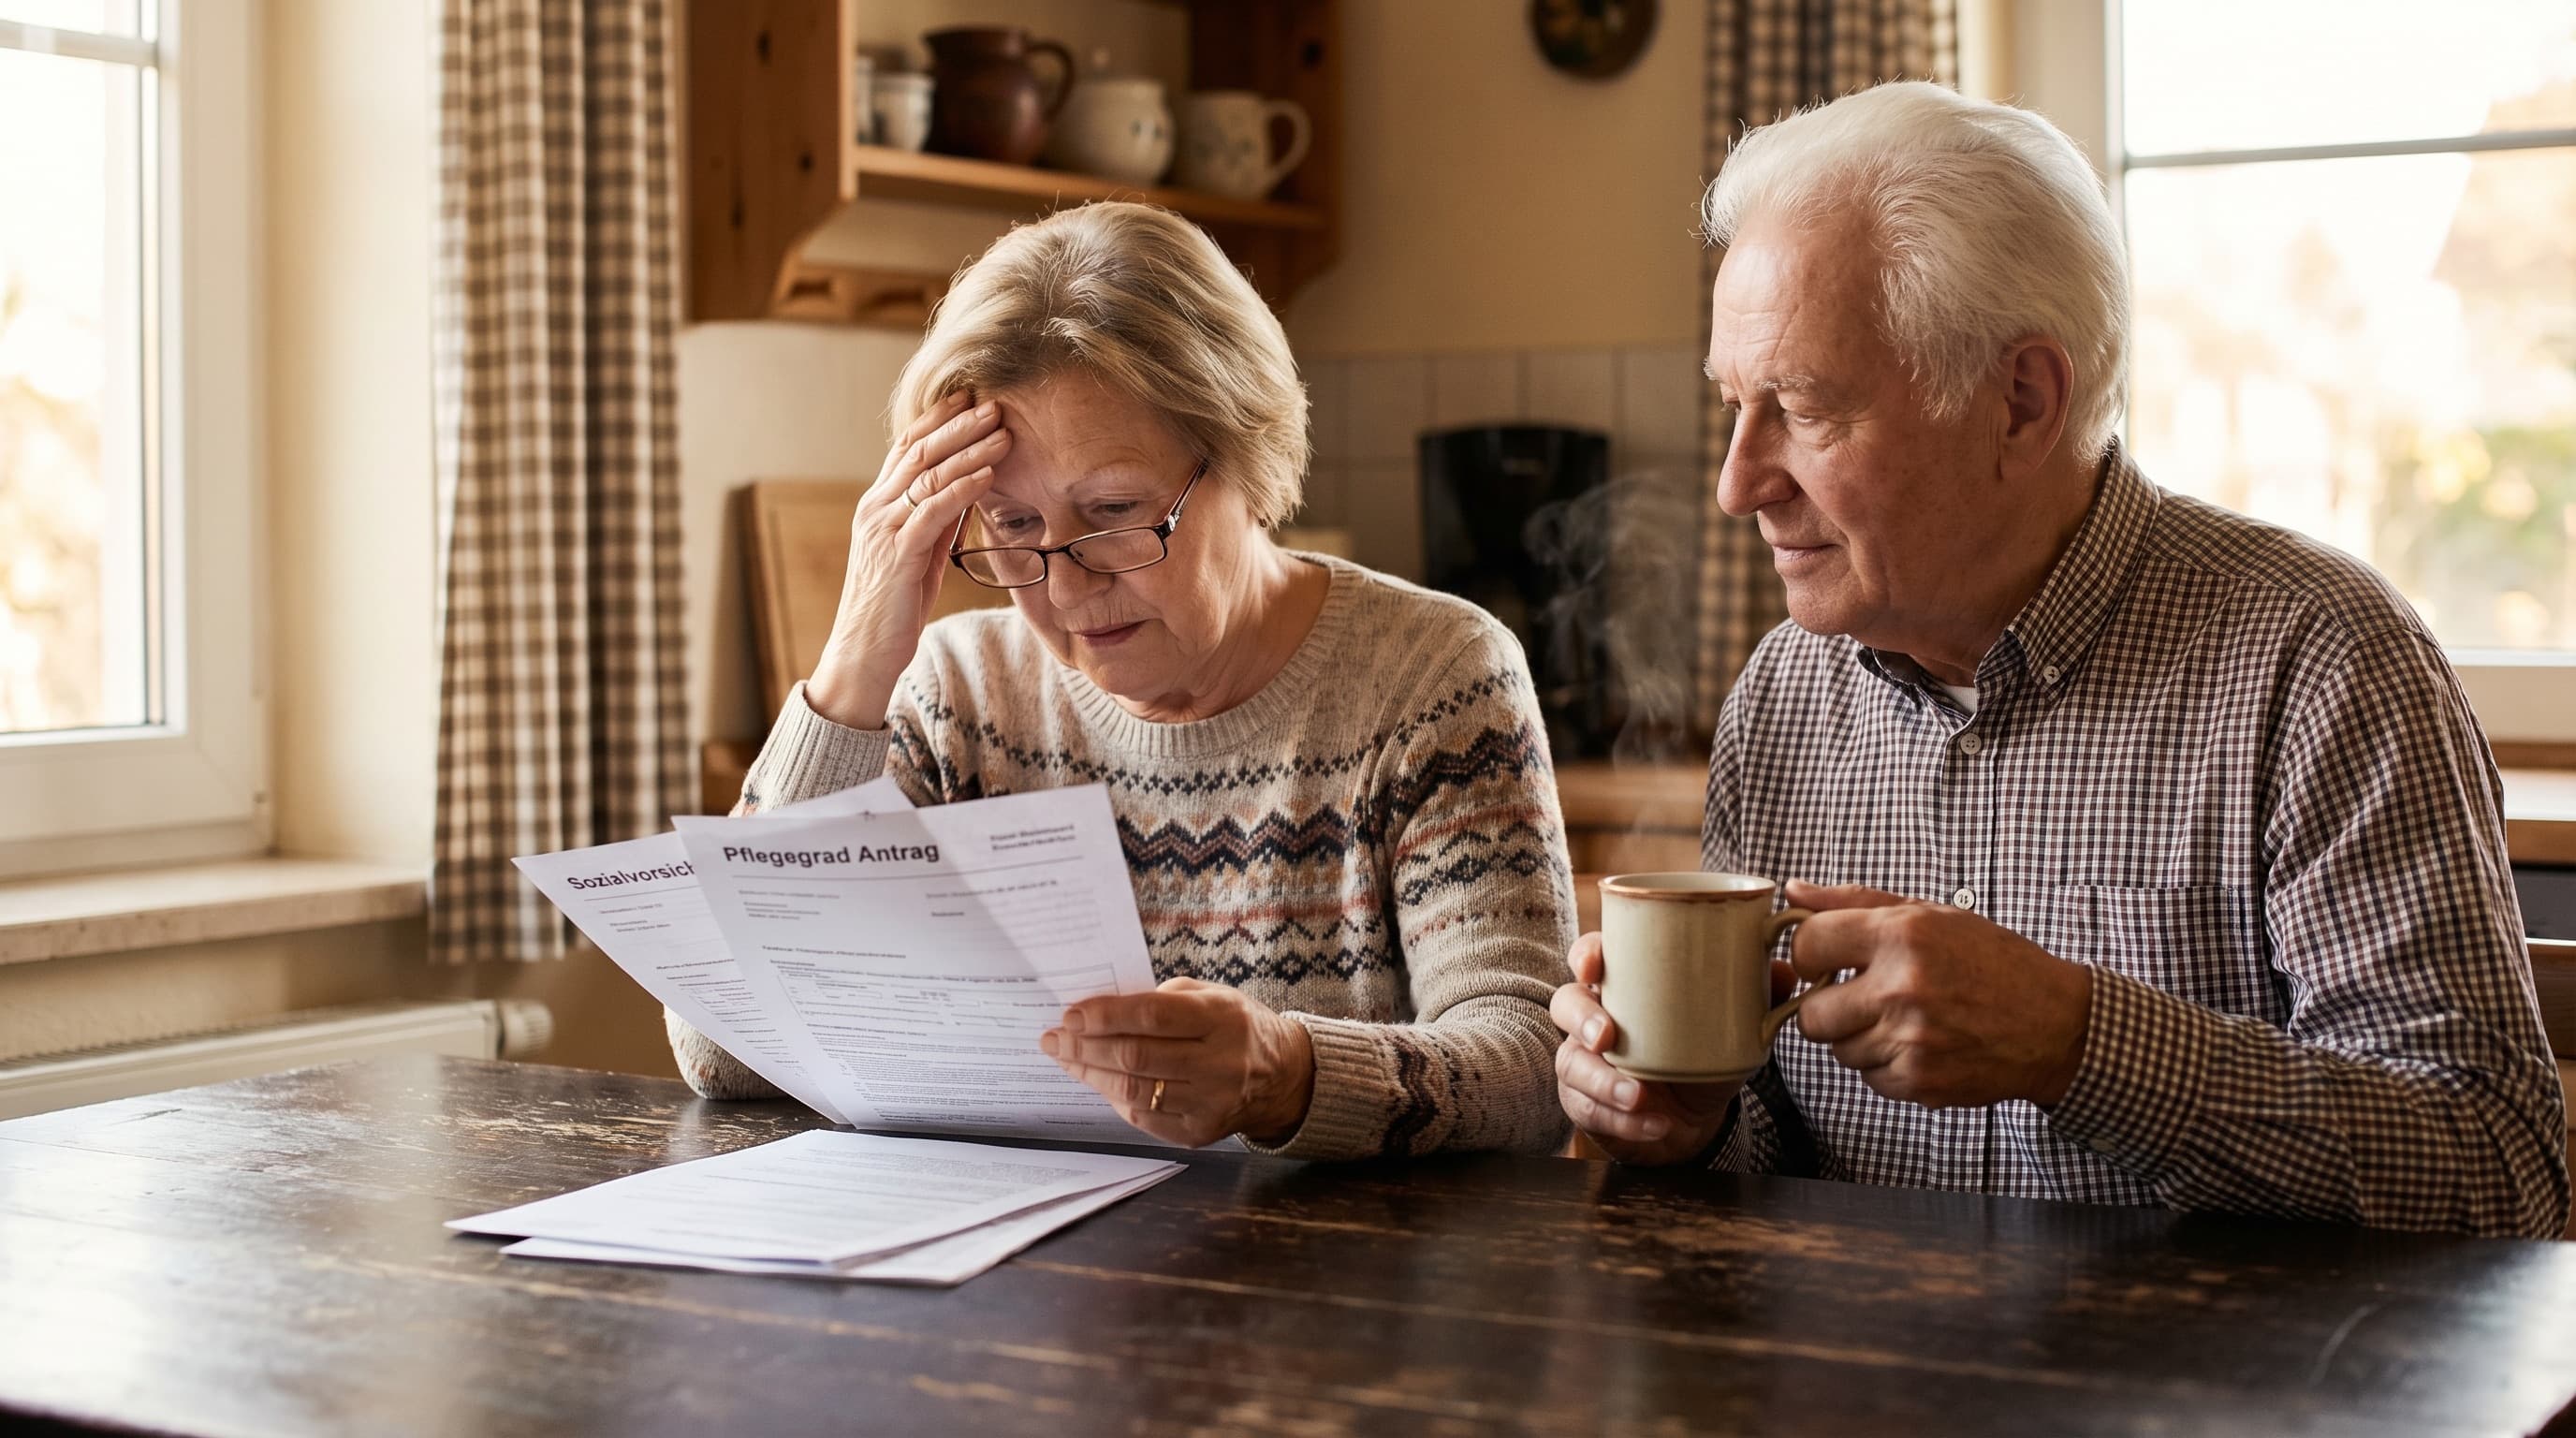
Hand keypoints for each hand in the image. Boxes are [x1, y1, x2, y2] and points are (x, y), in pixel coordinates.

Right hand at [803, 391, 1011, 728]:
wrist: (863, 653)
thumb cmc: (894, 607)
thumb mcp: (918, 554)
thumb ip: (934, 521)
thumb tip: (966, 489)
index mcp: (878, 505)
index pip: (907, 449)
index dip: (937, 420)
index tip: (967, 397)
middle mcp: (875, 508)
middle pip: (919, 452)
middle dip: (958, 424)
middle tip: (993, 404)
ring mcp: (884, 529)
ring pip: (928, 476)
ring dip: (969, 450)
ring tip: (1002, 431)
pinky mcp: (897, 553)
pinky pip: (933, 511)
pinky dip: (962, 488)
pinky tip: (987, 475)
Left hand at [1041, 978, 1316, 1147]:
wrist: (1282, 1077)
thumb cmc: (1235, 1026)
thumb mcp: (1210, 995)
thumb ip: (1161, 1000)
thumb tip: (1100, 1011)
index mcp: (1222, 1019)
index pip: (1152, 1017)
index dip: (1106, 1016)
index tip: (1071, 1013)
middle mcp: (1219, 1063)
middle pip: (1136, 1057)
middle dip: (1085, 1047)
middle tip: (1054, 1038)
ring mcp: (1210, 1103)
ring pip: (1134, 1091)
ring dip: (1090, 1074)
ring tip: (1065, 1059)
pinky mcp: (1200, 1132)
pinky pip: (1144, 1117)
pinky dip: (1114, 1098)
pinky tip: (1098, 1081)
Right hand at [1550, 932, 1789, 1164]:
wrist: (1694, 1121)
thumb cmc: (1702, 1057)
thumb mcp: (1733, 1029)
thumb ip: (1757, 996)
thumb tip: (1784, 969)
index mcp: (1624, 987)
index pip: (1590, 956)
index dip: (1585, 955)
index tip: (1594, 966)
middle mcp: (1595, 1018)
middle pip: (1565, 1004)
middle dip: (1582, 1018)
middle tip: (1606, 1036)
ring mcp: (1585, 1062)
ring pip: (1572, 1064)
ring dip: (1604, 1082)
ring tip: (1639, 1096)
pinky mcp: (1585, 1103)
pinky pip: (1589, 1110)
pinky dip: (1623, 1121)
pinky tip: (1655, 1124)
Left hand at [1783, 881, 2092, 1108]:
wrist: (2056, 1024)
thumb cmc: (1994, 963)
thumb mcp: (1932, 915)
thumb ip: (1855, 901)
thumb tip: (1794, 890)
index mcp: (1902, 936)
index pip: (1807, 943)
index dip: (1809, 952)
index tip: (1824, 958)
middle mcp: (1902, 989)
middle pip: (1810, 1014)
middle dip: (1827, 1006)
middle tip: (1861, 996)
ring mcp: (1910, 1041)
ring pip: (1838, 1050)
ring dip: (1858, 1037)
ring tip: (1902, 1019)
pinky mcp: (1919, 1082)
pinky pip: (1868, 1077)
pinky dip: (1884, 1065)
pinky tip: (1919, 1044)